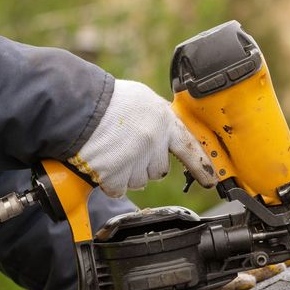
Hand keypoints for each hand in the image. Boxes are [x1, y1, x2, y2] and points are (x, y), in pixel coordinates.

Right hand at [68, 79, 217, 197]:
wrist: (78, 107)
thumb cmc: (106, 101)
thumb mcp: (141, 101)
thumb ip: (156, 120)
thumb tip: (163, 135)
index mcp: (163, 121)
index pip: (189, 148)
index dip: (201, 167)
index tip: (211, 181)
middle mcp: (153, 142)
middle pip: (158, 171)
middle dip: (144, 165)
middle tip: (126, 149)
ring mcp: (135, 160)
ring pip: (138, 182)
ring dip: (126, 173)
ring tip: (111, 152)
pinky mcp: (116, 175)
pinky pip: (118, 189)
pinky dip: (110, 181)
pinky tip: (102, 163)